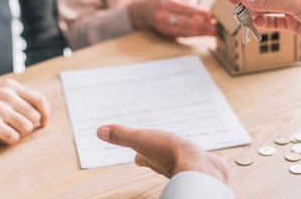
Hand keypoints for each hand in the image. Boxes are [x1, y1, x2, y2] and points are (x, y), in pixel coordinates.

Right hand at [0, 78, 49, 147]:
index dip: (45, 113)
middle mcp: (5, 94)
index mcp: (9, 86)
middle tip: (12, 126)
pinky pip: (14, 137)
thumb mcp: (0, 95)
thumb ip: (20, 99)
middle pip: (34, 116)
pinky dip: (8, 140)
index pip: (39, 99)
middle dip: (26, 125)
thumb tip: (44, 111)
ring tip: (4, 130)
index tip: (45, 122)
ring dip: (17, 133)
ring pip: (27, 128)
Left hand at [97, 124, 227, 183]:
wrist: (200, 168)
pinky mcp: (198, 164)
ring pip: (174, 158)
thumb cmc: (171, 154)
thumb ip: (122, 136)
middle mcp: (164, 164)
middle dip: (155, 154)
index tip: (136, 154)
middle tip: (152, 148)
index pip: (140, 157)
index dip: (138, 154)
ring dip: (173, 153)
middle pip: (157, 159)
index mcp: (150, 158)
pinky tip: (195, 153)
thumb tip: (100, 131)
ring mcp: (182, 164)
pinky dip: (190, 155)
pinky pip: (192, 157)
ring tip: (173, 147)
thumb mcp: (142, 139)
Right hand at [128, 0, 215, 38]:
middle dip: (202, 25)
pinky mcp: (165, 35)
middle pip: (185, 22)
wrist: (141, 12)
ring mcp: (163, 27)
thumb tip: (200, 10)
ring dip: (200, 33)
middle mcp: (162, 15)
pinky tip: (204, 34)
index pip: (184, 8)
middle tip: (216, 27)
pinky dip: (194, 35)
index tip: (210, 15)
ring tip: (213, 32)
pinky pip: (181, 36)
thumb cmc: (160, 0)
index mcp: (164, 2)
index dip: (198, 12)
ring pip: (184, 31)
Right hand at [227, 0, 300, 77]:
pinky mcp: (292, 20)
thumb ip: (267, 0)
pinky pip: (272, 19)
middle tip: (233, 4)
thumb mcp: (295, 2)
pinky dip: (264, 21)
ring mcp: (292, 5)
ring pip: (267, 6)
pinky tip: (256, 23)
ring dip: (255, 10)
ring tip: (242, 16)